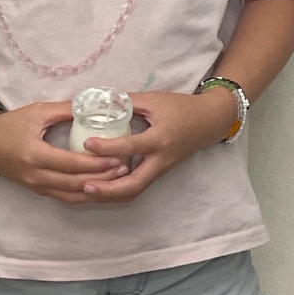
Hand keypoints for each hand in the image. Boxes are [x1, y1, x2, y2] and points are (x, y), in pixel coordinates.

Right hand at [0, 101, 129, 204]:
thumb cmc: (11, 124)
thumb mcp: (38, 111)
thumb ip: (65, 110)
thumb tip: (93, 105)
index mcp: (35, 155)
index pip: (71, 164)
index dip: (96, 164)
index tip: (118, 158)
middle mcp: (36, 176)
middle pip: (75, 184)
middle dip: (102, 179)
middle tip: (125, 170)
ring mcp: (36, 187)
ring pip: (71, 196)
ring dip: (96, 191)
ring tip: (118, 181)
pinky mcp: (38, 191)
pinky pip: (64, 197)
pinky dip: (84, 195)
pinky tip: (100, 188)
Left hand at [77, 89, 236, 202]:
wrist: (208, 121)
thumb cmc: (181, 107)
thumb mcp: (154, 100)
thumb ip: (128, 102)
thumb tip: (100, 102)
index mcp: (159, 139)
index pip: (131, 147)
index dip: (108, 147)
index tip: (87, 143)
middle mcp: (160, 160)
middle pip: (134, 185)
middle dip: (108, 190)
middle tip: (85, 186)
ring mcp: (161, 170)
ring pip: (135, 191)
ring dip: (112, 194)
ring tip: (88, 191)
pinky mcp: (159, 173)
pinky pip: (139, 187)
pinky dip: (120, 190)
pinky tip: (103, 186)